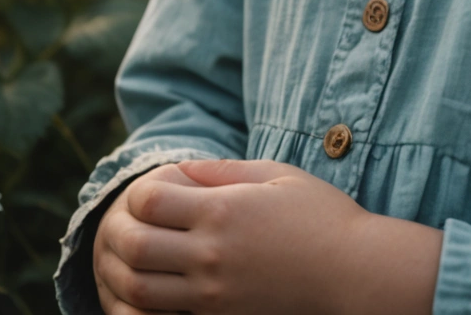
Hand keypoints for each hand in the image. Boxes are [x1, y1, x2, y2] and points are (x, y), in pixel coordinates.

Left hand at [91, 157, 441, 314]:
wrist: (352, 272)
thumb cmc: (322, 216)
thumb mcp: (279, 175)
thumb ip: (226, 170)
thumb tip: (182, 169)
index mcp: (224, 211)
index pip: (149, 202)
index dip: (138, 194)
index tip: (151, 191)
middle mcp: (210, 254)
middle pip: (133, 247)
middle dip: (118, 233)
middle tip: (125, 225)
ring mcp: (210, 295)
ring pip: (137, 289)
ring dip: (122, 272)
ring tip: (132, 258)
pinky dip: (143, 303)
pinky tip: (152, 288)